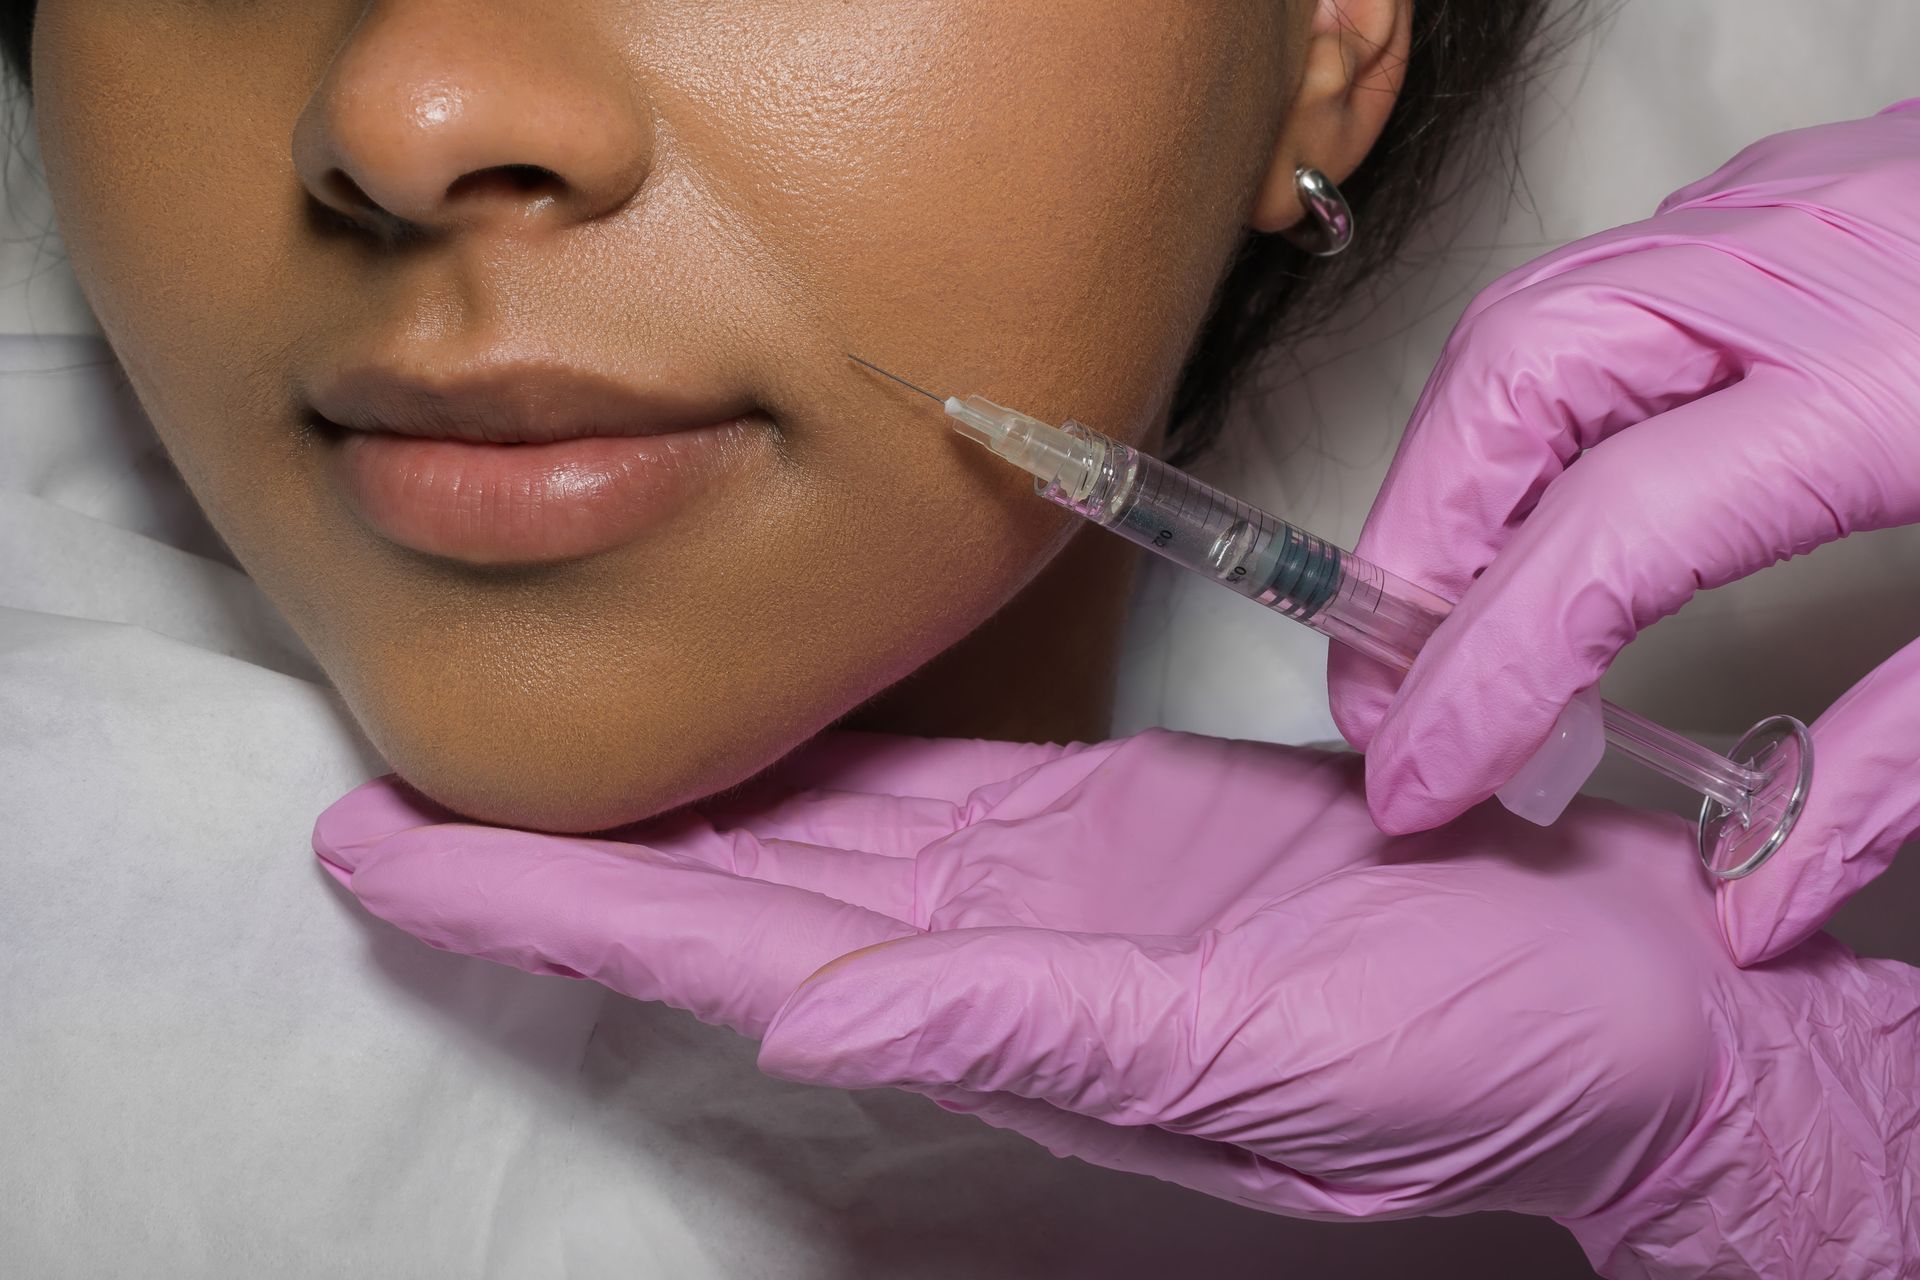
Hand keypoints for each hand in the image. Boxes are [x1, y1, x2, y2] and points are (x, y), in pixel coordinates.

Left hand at [315, 730, 1919, 1278]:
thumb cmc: (1471, 1050)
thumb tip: (820, 1018)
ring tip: (527, 742)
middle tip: (396, 785)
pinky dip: (809, 747)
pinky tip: (741, 716)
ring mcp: (1041, 886)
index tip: (391, 860)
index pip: (722, 956)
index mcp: (1004, 1018)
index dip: (548, 911)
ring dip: (662, 793)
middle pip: (721, 891)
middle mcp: (988, 953)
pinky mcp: (1106, 824)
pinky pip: (916, 779)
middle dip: (559, 850)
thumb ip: (1037, 1032)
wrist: (1606, 998)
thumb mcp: (1261, 1054)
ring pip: (800, 830)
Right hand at [1323, 102, 1919, 965]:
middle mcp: (1812, 265)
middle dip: (1420, 546)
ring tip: (1430, 606)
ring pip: (1536, 316)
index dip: (1488, 677)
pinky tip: (1536, 493)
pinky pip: (1602, 287)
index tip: (1422, 784)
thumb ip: (1902, 762)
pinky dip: (1527, 402)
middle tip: (1391, 691)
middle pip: (1518, 380)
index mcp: (1891, 385)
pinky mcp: (1792, 201)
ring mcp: (1792, 210)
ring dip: (1452, 468)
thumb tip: (1747, 899)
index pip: (1608, 540)